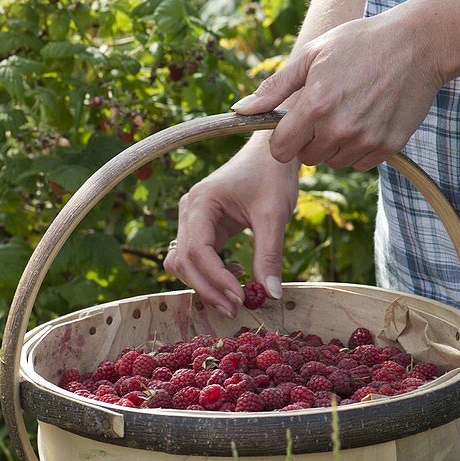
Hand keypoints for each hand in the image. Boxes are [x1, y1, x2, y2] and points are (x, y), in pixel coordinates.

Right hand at [163, 140, 299, 316]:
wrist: (271, 152)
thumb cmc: (272, 175)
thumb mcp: (274, 214)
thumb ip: (270, 254)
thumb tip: (271, 294)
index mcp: (201, 202)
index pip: (197, 251)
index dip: (216, 279)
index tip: (240, 297)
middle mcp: (189, 210)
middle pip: (184, 261)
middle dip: (209, 288)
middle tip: (237, 308)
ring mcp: (193, 218)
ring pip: (184, 262)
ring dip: (205, 283)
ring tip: (236, 295)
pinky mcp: (203, 225)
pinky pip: (197, 257)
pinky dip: (210, 273)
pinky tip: (236, 275)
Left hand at [231, 3, 442, 169]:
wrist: (418, 43)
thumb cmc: (360, 42)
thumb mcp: (312, 54)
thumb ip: (274, 87)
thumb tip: (240, 110)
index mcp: (315, 105)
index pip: (281, 150)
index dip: (283, 140)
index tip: (292, 127)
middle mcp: (339, 128)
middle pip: (308, 158)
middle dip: (309, 140)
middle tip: (326, 112)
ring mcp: (366, 139)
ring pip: (335, 162)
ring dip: (334, 146)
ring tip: (348, 113)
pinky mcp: (389, 146)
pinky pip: (361, 164)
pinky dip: (359, 149)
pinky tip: (367, 121)